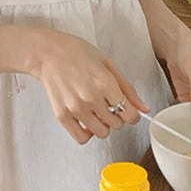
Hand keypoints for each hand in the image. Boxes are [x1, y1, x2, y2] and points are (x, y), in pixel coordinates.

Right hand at [30, 29, 149, 143]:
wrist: (47, 53)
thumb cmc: (75, 53)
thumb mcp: (107, 64)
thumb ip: (127, 88)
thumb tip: (143, 108)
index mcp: (104, 83)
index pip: (130, 114)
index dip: (132, 114)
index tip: (128, 111)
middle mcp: (91, 98)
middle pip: (117, 124)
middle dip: (117, 116)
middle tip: (108, 105)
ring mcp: (75, 108)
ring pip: (102, 133)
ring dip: (103, 125)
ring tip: (96, 111)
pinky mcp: (62, 115)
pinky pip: (81, 138)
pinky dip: (87, 133)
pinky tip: (86, 120)